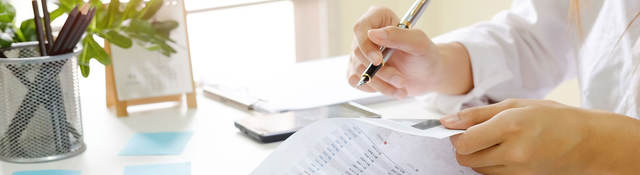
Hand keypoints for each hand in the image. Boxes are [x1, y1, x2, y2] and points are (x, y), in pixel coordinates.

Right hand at [347, 6, 444, 97]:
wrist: (428, 76)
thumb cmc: (426, 56)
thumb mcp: (418, 43)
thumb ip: (398, 35)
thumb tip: (373, 34)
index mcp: (379, 19)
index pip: (361, 28)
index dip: (366, 46)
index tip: (379, 61)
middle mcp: (367, 35)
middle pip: (358, 52)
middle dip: (381, 71)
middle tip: (400, 79)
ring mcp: (362, 54)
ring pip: (359, 71)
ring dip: (382, 84)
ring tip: (401, 85)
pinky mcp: (360, 70)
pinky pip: (358, 82)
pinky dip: (377, 89)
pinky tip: (391, 88)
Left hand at [440, 99, 639, 173]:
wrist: (588, 143)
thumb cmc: (554, 118)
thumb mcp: (516, 105)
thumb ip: (477, 114)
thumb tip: (448, 121)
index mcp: (510, 126)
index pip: (464, 142)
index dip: (456, 135)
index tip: (459, 127)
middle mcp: (513, 151)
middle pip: (465, 158)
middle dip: (464, 146)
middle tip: (475, 133)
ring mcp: (518, 170)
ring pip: (477, 168)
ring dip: (477, 155)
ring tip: (494, 140)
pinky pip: (492, 174)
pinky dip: (490, 164)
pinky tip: (504, 151)